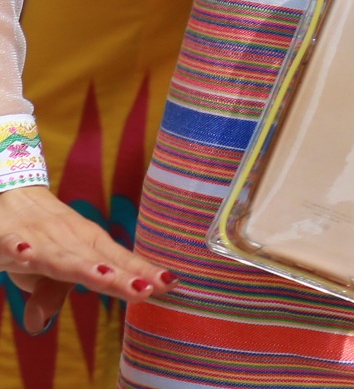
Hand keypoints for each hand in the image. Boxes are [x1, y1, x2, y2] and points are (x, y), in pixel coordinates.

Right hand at [0, 185, 165, 331]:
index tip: (168, 285)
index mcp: (87, 248)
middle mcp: (69, 242)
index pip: (119, 263)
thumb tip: (43, 325)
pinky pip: (12, 243)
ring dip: (82, 266)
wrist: (9, 198)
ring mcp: (40, 239)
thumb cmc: (38, 242)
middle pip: (97, 262)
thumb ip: (52, 296)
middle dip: (120, 276)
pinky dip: (17, 247)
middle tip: (145, 289)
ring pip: (61, 255)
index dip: (140, 275)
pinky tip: (24, 253)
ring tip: (105, 277)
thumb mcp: (46, 274)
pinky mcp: (9, 237)